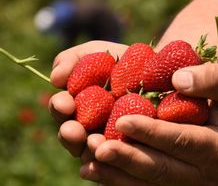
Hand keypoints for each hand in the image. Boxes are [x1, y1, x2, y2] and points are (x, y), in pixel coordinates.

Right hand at [48, 40, 127, 156]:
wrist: (162, 71)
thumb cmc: (126, 62)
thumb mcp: (98, 54)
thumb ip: (73, 60)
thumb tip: (54, 78)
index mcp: (78, 107)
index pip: (62, 111)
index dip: (59, 108)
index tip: (64, 103)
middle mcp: (90, 129)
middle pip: (74, 139)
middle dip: (70, 135)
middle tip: (72, 130)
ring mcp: (112, 144)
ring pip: (96, 155)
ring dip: (92, 150)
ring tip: (95, 143)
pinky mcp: (135, 154)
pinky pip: (123, 163)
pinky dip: (118, 161)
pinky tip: (119, 153)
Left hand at [79, 63, 217, 185]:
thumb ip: (213, 79)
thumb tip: (178, 79)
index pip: (181, 141)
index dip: (152, 132)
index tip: (124, 119)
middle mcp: (202, 173)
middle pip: (160, 169)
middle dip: (126, 157)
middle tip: (96, 145)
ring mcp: (187, 181)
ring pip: (147, 182)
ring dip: (116, 172)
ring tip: (88, 156)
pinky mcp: (175, 181)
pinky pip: (143, 184)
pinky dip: (117, 178)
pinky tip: (93, 167)